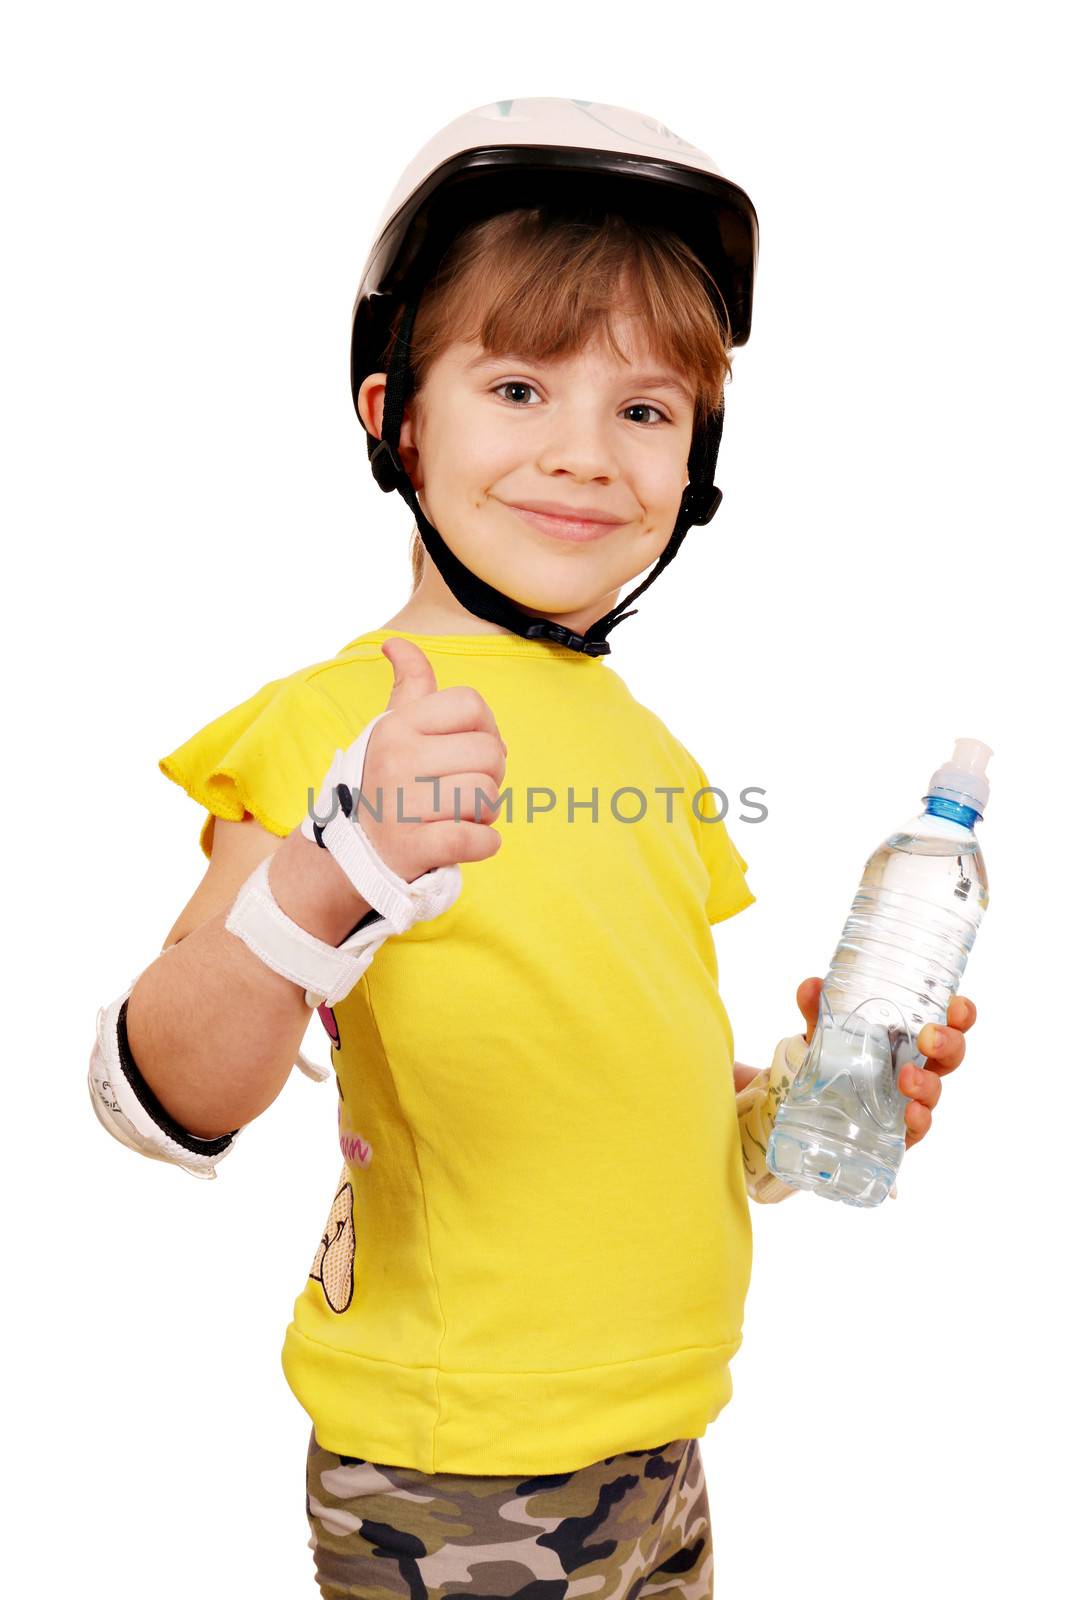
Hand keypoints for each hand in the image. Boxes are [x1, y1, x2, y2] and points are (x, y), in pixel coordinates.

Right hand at [360, 638, 507, 881]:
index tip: (470, 749)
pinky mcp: (413, 848)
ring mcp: (402, 806)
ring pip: (487, 795)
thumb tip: (396, 642)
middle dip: (491, 776)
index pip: (471, 705)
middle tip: (465, 790)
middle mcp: (397, 760)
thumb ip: (408, 686)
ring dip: (486, 812)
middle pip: (490, 753)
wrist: (348, 850)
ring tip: (460, 815)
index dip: (486, 728)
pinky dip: (484, 843)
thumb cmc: (384, 781)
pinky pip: (476, 839)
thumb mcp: (390, 729)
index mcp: (397, 727)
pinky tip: (467, 840)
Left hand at [795, 978, 976, 1149]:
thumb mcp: (823, 1034)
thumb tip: (810, 986)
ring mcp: (912, 1099)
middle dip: (948, 1044)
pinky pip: (919, 1127)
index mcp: (908, 1038)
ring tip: (906, 1077)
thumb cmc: (836, 1063)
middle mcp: (918, 1066)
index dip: (961, 1014)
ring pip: (935, 1091)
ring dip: (926, 1083)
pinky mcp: (900, 1130)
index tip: (956, 1004)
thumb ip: (816, 1010)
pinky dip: (918, 1119)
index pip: (947, 1022)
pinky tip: (910, 1113)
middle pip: (950, 1055)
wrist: (813, 1109)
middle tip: (928, 1038)